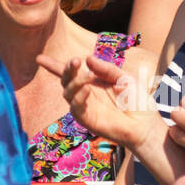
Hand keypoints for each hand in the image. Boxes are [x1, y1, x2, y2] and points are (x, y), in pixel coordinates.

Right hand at [38, 52, 158, 150]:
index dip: (54, 66)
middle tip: (75, 62)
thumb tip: (87, 59)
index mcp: (93, 82)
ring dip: (74, 81)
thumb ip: (106, 69)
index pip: (71, 73)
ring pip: (68, 92)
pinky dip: (78, 97)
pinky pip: (75, 108)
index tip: (39, 59)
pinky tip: (87, 91)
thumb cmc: (137, 101)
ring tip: (87, 77)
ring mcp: (85, 107)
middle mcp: (86, 93)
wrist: (145, 124)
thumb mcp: (124, 78)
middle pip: (66, 80)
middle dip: (67, 69)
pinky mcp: (87, 120)